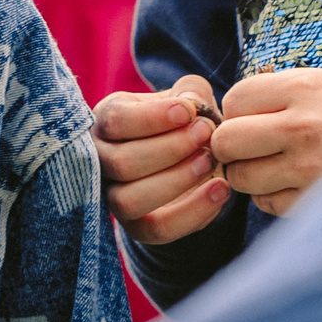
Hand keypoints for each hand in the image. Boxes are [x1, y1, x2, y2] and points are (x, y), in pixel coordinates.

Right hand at [93, 75, 230, 243]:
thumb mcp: (186, 98)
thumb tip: (191, 104)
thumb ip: (190, 92)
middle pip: (120, 162)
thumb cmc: (182, 122)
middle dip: (169, 149)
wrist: (190, 159)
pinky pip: (157, 228)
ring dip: (175, 180)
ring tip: (210, 161)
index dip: (151, 118)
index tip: (188, 112)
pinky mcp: (137, 226)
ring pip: (129, 200)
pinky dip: (192, 213)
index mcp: (106, 121)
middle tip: (207, 134)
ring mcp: (113, 197)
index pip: (115, 121)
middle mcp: (100, 161)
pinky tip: (221, 189)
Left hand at [210, 69, 321, 215]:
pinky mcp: (317, 201)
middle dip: (232, 146)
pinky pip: (267, 204)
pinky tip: (296, 183)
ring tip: (277, 165)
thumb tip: (225, 113)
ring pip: (241, 178)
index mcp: (304, 89)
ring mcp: (311, 168)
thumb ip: (276, 93)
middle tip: (252, 147)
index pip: (233, 101)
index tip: (254, 117)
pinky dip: (273, 197)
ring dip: (250, 175)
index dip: (237, 112)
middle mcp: (304, 127)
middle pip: (226, 142)